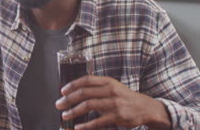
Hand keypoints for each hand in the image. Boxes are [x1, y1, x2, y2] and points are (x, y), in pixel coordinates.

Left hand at [55, 75, 170, 129]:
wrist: (145, 108)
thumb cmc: (124, 97)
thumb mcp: (112, 86)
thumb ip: (97, 86)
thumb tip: (74, 90)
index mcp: (108, 81)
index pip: (86, 80)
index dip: (72, 84)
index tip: (62, 91)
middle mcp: (110, 91)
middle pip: (84, 93)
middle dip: (68, 99)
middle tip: (59, 104)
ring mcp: (114, 104)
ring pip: (88, 105)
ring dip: (74, 111)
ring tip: (65, 115)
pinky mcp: (117, 117)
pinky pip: (97, 121)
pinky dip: (86, 125)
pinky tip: (78, 126)